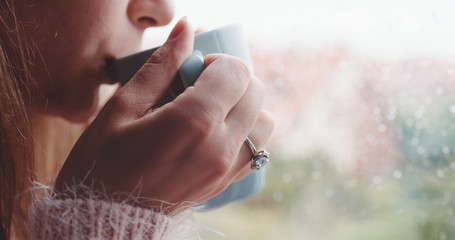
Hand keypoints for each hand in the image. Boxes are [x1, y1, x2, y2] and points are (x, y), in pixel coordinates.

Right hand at [55, 18, 273, 212]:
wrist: (106, 215)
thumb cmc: (104, 162)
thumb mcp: (124, 107)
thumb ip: (161, 66)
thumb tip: (187, 30)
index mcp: (193, 122)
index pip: (236, 72)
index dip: (217, 61)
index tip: (195, 68)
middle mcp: (220, 147)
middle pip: (256, 92)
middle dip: (233, 78)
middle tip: (202, 84)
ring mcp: (227, 168)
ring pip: (265, 122)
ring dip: (246, 106)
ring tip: (213, 108)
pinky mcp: (226, 182)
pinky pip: (257, 149)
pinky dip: (247, 131)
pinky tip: (217, 131)